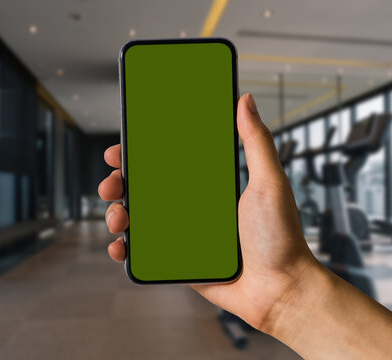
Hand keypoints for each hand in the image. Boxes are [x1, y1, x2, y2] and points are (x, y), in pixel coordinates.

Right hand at [98, 93, 317, 331]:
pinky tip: (119, 246)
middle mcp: (193, 207)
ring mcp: (184, 234)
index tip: (121, 149)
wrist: (281, 290)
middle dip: (120, 183)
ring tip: (117, 217)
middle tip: (110, 183)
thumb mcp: (269, 182)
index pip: (167, 163)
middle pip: (145, 189)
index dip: (140, 155)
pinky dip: (126, 248)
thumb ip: (256, 141)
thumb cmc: (281, 237)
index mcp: (209, 186)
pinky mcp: (180, 261)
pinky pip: (146, 253)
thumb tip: (246, 100)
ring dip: (118, 214)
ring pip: (140, 219)